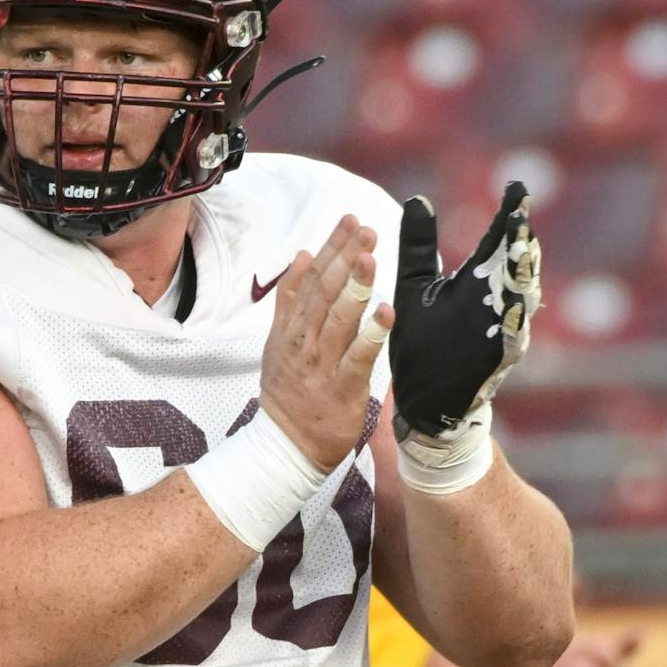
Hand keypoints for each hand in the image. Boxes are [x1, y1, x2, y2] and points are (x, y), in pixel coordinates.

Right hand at [257, 215, 394, 471]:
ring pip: (337, 319)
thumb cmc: (290, 393)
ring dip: (354, 286)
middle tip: (364, 228)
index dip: (329, 248)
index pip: (309, 279)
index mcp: (290, 329)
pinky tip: (386, 313)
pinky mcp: (341, 388)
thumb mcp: (279, 342)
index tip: (349, 220)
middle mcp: (303, 342)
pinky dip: (371, 335)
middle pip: (323, 292)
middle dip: (343, 258)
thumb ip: (292, 301)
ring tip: (370, 257)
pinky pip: (358, 358)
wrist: (286, 446)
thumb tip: (303, 256)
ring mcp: (320, 365)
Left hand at [390, 184, 540, 439]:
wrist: (427, 400)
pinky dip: (512, 325)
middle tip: (520, 216)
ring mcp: (500, 331)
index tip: (516, 188)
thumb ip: (419, 246)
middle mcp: (495, 303)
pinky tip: (515, 308)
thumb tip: (416, 199)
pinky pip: (508, 341)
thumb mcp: (416, 287)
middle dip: (520, 244)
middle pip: (514, 267)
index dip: (508, 217)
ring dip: (521, 280)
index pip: (497, 242)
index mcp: (477, 281)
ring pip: (519, 301)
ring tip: (521, 255)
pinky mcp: (494, 360)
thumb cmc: (424, 340)